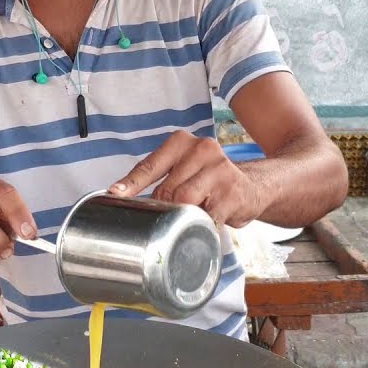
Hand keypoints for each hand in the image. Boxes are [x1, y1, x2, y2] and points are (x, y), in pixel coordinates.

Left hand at [110, 132, 262, 227]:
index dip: (131, 183)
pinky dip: (201, 225)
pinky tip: (206, 222)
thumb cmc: (208, 180)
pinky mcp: (233, 193)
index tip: (115, 194)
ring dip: (184, 215)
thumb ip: (158, 179)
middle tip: (174, 211)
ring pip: (185, 202)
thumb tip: (122, 197)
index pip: (149, 165)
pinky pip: (206, 216)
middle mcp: (202, 150)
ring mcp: (220, 170)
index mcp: (182, 142)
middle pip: (167, 189)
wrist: (251, 186)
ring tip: (193, 214)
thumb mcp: (182, 169)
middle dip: (165, 206)